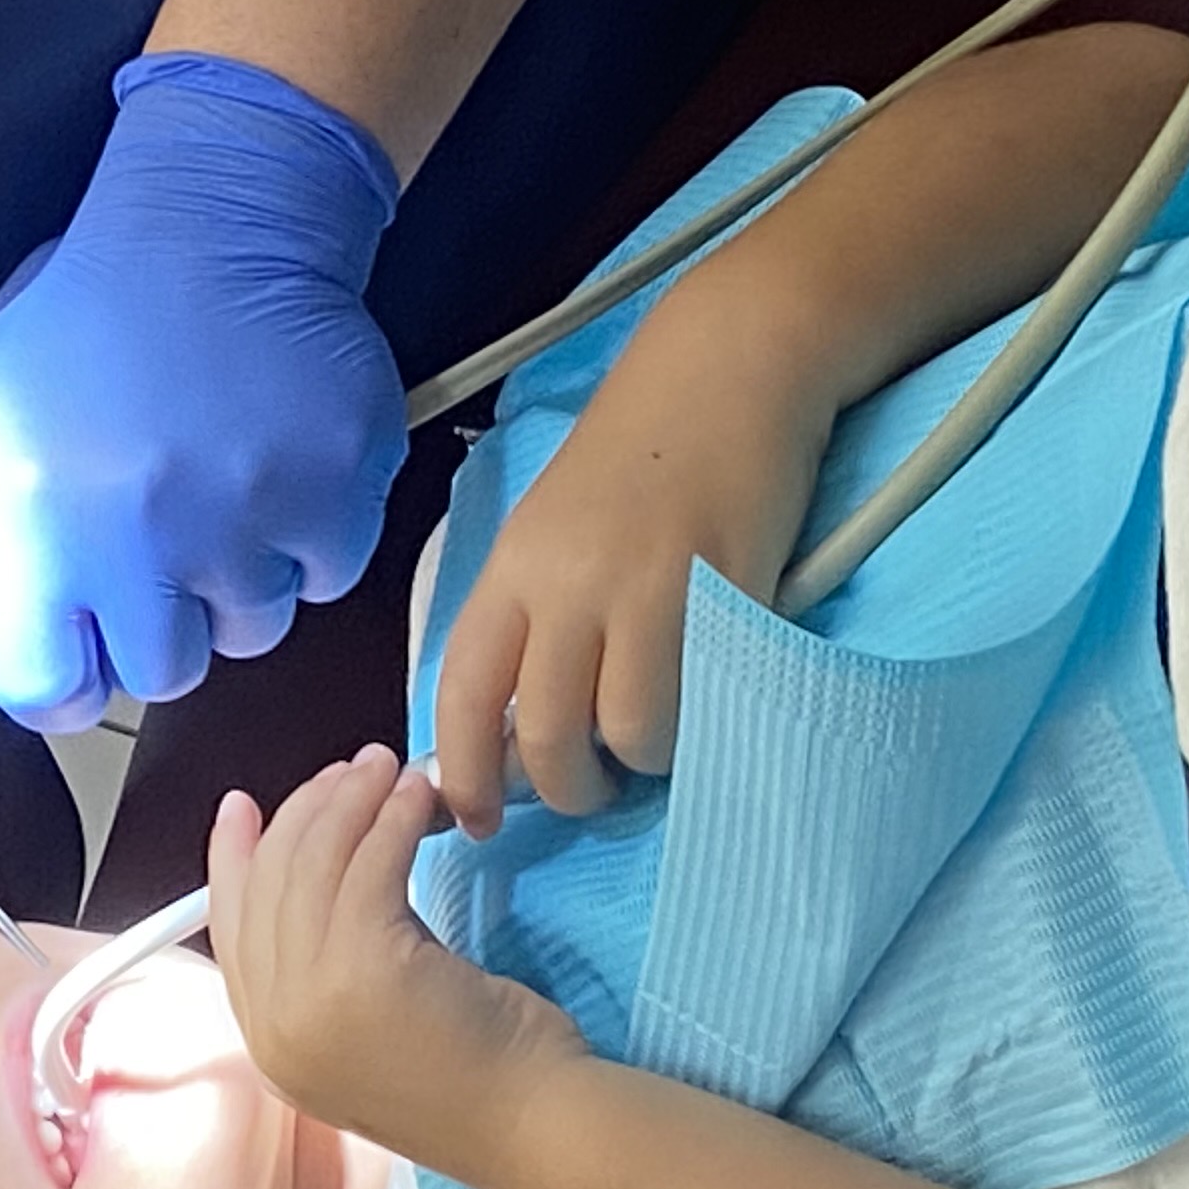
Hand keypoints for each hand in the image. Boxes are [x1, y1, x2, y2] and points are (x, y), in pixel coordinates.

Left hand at [0, 55, 405, 728]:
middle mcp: (139, 529)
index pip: (45, 691)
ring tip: (216, 489)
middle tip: (157, 544)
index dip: (63, 677)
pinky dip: (307, 538)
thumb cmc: (80, 326)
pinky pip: (324, 578)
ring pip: (250, 631)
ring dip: (236, 582)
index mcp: (35, 515)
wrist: (214, 224)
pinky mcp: (336, 493)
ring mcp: (245, 516)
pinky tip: (272, 464)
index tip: (82, 640)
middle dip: (157, 627)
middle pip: (161, 674)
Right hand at [204, 743, 580, 1173]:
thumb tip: (314, 866)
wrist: (535, 1127)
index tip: (245, 807)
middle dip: (305, 812)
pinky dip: (389, 819)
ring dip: (349, 801)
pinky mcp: (363, 969)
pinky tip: (418, 798)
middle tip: (353, 771)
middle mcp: (275, 1028)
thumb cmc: (478, 1075)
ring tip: (387, 768)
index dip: (232, 859)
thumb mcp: (378, 1019)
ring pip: (311, 866)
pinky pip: (365, 866)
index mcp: (272, 1046)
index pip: (228, 930)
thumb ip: (331, 960)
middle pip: (266, 886)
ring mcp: (311, 1002)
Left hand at [431, 268, 830, 833]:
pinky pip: (700, 704)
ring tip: (653, 740)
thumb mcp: (552, 529)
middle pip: (545, 738)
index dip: (465, 776)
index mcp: (513, 568)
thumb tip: (518, 729)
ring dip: (640, 761)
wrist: (726, 367)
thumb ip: (532, 618)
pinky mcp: (725, 595)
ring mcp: (648, 591)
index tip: (478, 822)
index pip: (463, 693)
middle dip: (565, 790)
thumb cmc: (638, 452)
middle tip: (591, 786)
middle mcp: (567, 585)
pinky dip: (697, 726)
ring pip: (626, 735)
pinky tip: (701, 700)